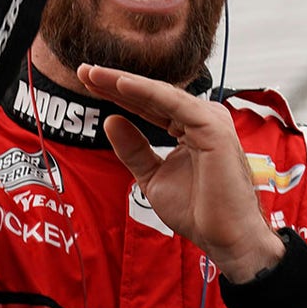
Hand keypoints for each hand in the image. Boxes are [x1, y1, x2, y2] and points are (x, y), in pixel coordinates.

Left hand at [77, 64, 284, 282]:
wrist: (224, 237)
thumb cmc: (197, 211)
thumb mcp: (153, 177)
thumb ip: (134, 150)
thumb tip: (110, 121)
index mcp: (188, 127)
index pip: (147, 105)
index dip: (116, 94)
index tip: (86, 83)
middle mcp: (200, 118)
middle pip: (151, 94)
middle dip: (115, 81)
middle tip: (82, 70)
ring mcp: (208, 119)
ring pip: (159, 93)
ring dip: (125, 82)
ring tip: (94, 74)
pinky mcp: (212, 126)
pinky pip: (173, 104)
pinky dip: (146, 92)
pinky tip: (121, 84)